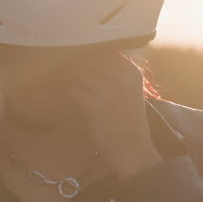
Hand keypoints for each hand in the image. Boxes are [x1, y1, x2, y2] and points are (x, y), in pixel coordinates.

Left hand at [67, 52, 162, 180]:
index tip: (84, 62)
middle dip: (78, 66)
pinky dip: (70, 93)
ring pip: (78, 73)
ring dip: (72, 79)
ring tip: (73, 87)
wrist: (132, 149)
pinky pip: (72, 89)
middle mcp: (121, 78)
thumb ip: (117, 72)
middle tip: (72, 73)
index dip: (91, 56)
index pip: (105, 52)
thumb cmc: (129, 120)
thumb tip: (90, 56)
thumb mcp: (131, 91)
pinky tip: (74, 99)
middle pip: (89, 60)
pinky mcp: (93, 105)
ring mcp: (107, 91)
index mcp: (132, 72)